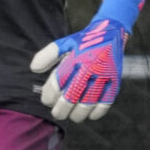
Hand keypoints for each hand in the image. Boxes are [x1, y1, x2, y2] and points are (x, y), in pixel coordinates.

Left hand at [31, 0, 145, 122]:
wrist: (110, 32)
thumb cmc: (83, 42)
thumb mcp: (64, 43)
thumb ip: (47, 55)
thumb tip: (34, 69)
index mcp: (75, 57)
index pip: (58, 81)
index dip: (50, 94)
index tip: (46, 101)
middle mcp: (90, 67)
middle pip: (72, 94)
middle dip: (62, 108)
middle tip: (56, 114)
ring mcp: (104, 75)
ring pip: (89, 101)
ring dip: (78, 113)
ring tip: (71, 117)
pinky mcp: (116, 80)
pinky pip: (107, 101)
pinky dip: (98, 112)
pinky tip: (90, 116)